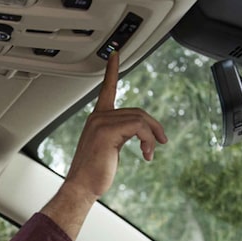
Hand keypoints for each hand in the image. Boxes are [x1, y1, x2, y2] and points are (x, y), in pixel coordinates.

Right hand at [40, 52, 167, 239]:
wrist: (81, 187)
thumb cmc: (94, 173)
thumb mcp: (110, 149)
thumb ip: (120, 135)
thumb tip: (138, 135)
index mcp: (97, 119)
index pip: (107, 88)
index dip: (112, 70)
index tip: (115, 54)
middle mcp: (98, 117)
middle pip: (136, 110)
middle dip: (153, 126)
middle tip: (160, 143)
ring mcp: (101, 123)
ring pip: (140, 118)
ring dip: (152, 135)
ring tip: (151, 152)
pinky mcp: (107, 131)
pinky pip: (139, 127)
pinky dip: (148, 140)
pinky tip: (146, 154)